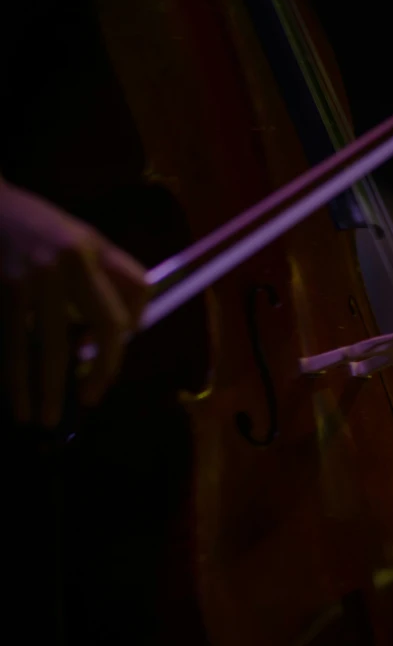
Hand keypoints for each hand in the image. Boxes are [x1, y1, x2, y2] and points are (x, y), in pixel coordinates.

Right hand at [0, 179, 147, 427]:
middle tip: (89, 402)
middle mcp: (60, 266)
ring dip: (42, 389)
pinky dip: (13, 376)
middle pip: (93, 331)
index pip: (126, 302)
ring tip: (40, 420)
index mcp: (89, 252)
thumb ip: (111, 277)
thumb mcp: (86, 239)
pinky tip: (16, 399)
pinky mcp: (0, 293)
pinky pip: (11, 344)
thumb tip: (127, 332)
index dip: (122, 342)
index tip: (112, 363)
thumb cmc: (43, 225)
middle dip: (97, 371)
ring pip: (42, 348)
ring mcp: (24, 280)